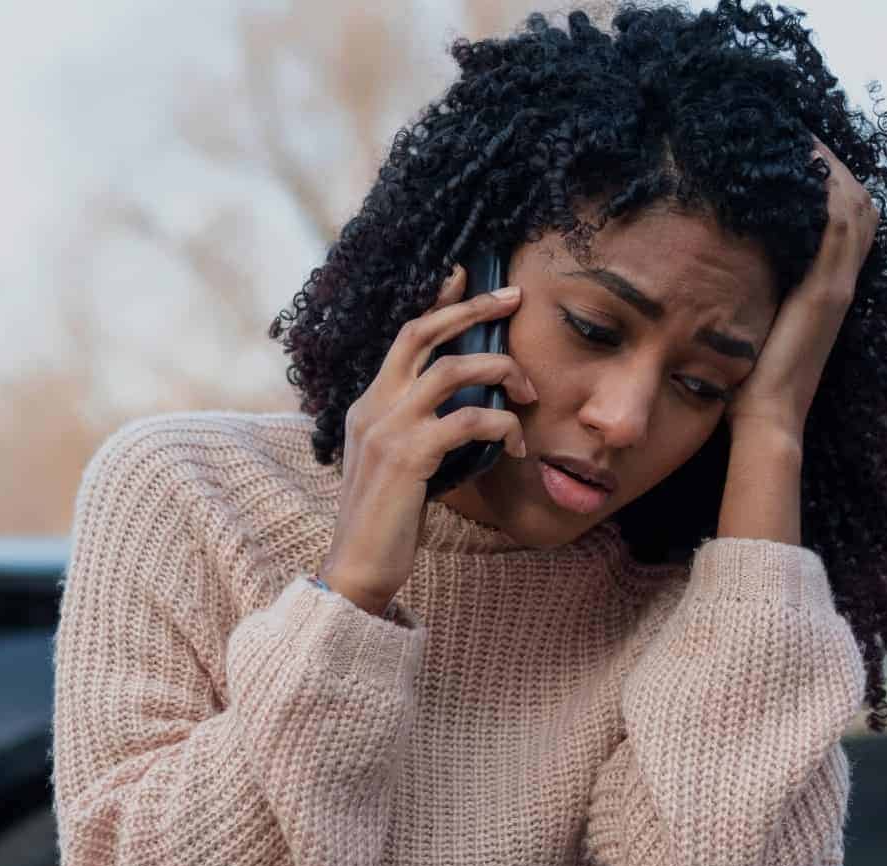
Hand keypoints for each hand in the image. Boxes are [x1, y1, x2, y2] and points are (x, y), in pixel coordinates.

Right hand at [318, 263, 534, 615]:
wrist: (358, 568)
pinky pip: (469, 420)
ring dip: (500, 372)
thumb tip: (470, 415)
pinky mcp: (407, 455)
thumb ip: (420, 433)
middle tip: (513, 297)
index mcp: (368, 405)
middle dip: (471, 308)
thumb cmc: (386, 523)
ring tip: (528, 390)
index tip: (463, 275)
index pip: (404, 337)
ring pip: (452, 369)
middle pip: (422, 333)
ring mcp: (387, 428)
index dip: (435, 303)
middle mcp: (372, 406)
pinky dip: (502, 425)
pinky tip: (516, 445)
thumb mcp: (399, 466)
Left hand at [727, 136, 878, 440]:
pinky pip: (836, 224)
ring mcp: (837, 284)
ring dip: (828, 164)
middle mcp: (839, 281)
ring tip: (797, 132)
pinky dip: (825, 187)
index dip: (830, 181)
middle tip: (796, 129)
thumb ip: (752, 293)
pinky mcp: (826, 291)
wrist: (766, 422)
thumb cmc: (751, 384)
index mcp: (826, 288)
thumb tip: (722, 262)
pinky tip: (802, 158)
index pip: (845, 220)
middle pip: (857, 202)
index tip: (797, 150)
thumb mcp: (755, 325)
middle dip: (831, 162)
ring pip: (852, 204)